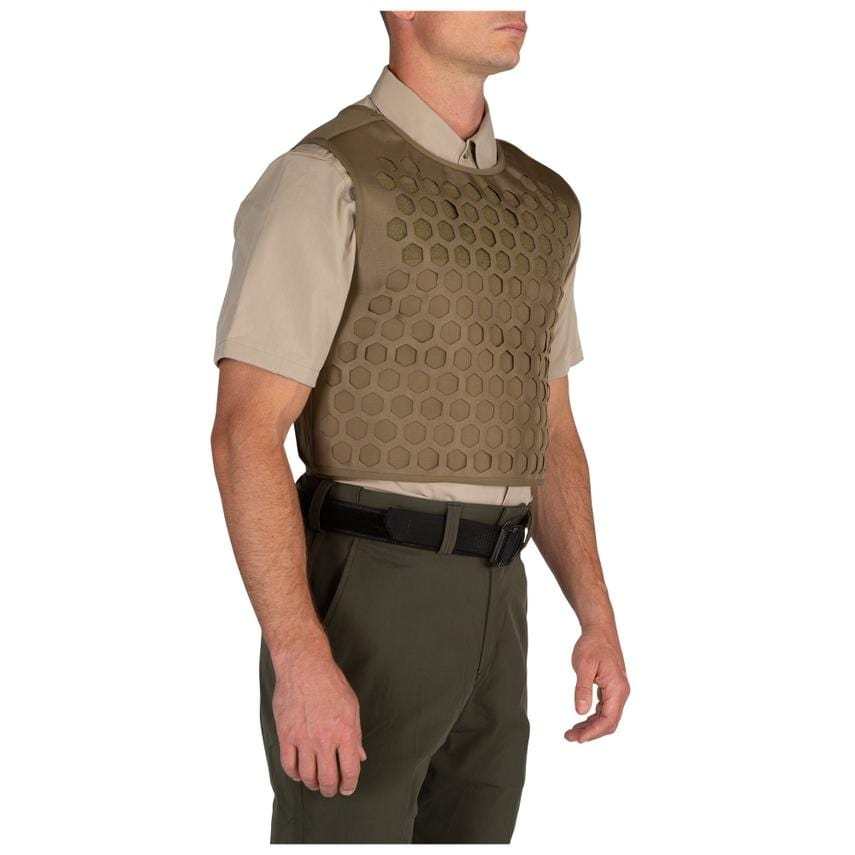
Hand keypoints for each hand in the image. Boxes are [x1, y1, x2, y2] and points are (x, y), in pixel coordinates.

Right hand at [272, 639, 366, 796]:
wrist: (305, 667)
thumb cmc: (330, 682)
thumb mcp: (352, 706)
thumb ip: (356, 734)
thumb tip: (359, 756)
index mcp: (345, 732)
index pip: (350, 770)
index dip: (349, 784)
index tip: (347, 788)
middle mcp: (325, 739)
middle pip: (328, 779)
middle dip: (331, 789)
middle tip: (331, 790)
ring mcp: (304, 739)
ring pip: (307, 776)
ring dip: (313, 784)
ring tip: (316, 783)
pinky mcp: (286, 735)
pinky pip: (288, 765)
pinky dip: (294, 774)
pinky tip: (299, 773)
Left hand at [565, 627, 629, 742]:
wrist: (599, 630)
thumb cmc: (592, 645)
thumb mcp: (584, 666)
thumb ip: (582, 689)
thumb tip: (580, 712)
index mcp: (617, 688)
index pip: (608, 720)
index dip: (593, 732)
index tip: (578, 738)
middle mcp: (621, 692)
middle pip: (609, 722)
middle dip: (590, 733)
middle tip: (570, 737)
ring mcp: (617, 691)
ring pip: (607, 717)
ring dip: (591, 726)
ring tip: (572, 732)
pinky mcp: (611, 688)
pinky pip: (605, 709)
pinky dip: (593, 717)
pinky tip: (581, 720)